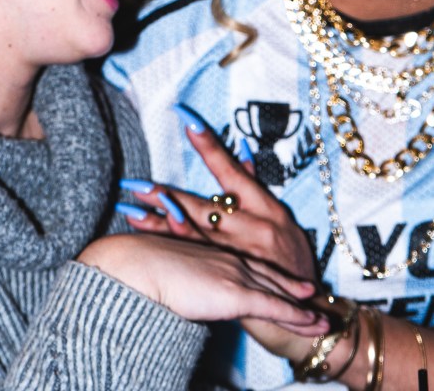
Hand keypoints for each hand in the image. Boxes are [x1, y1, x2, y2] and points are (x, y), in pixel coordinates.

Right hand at [77, 233, 326, 336]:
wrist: (139, 265)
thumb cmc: (144, 266)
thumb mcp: (170, 267)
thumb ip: (186, 276)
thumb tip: (184, 289)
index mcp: (216, 251)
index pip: (251, 264)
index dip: (271, 272)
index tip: (288, 280)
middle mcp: (231, 258)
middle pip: (270, 275)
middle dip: (294, 286)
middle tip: (314, 294)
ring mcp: (236, 273)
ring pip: (278, 292)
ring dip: (303, 306)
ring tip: (322, 317)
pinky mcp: (235, 292)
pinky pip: (274, 307)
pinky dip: (297, 316)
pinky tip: (314, 323)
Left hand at [118, 104, 316, 281]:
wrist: (305, 312)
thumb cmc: (290, 257)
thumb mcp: (280, 217)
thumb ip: (254, 184)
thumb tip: (241, 150)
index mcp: (265, 208)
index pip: (232, 171)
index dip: (210, 146)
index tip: (188, 121)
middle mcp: (249, 229)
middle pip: (203, 207)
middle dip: (169, 195)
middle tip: (136, 183)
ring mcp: (235, 256)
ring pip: (191, 234)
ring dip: (158, 219)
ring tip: (128, 206)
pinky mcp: (225, 279)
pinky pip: (192, 257)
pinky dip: (169, 242)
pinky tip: (146, 232)